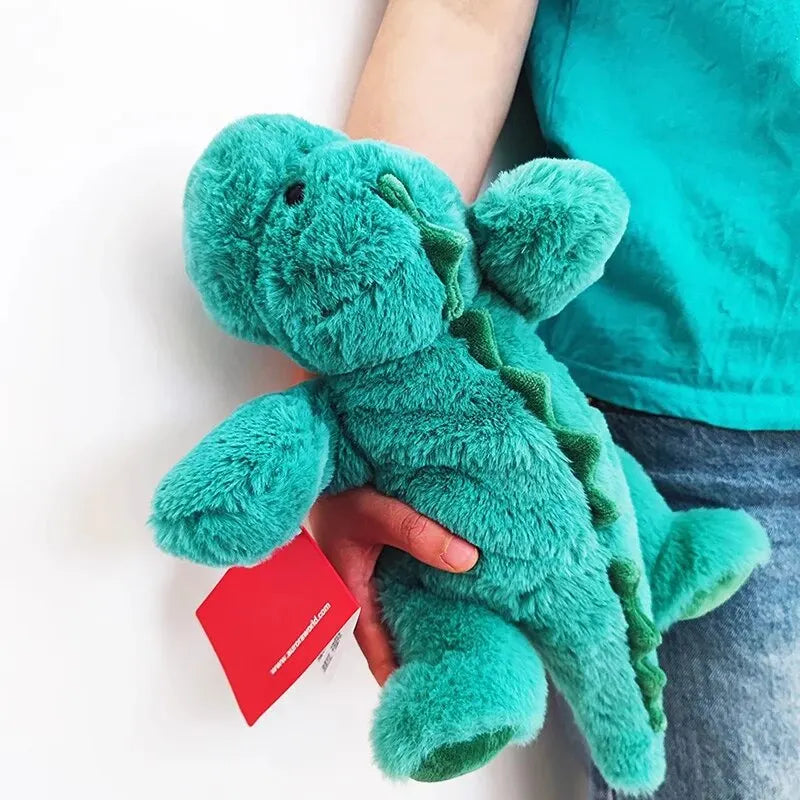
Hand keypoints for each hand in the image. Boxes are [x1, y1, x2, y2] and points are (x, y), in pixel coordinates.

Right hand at [309, 488, 478, 684]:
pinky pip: (393, 588)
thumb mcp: (378, 512)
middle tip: (447, 674)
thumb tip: (468, 560)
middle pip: (384, 633)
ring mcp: (360, 576)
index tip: (418, 699)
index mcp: (346, 589)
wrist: (320, 465)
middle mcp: (351, 589)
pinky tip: (440, 595)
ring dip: (412, 623)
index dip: (394, 671)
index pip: (373, 644)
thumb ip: (419, 533)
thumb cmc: (338, 492)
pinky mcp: (370, 560)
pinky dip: (413, 597)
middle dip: (409, 653)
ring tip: (450, 640)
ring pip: (389, 611)